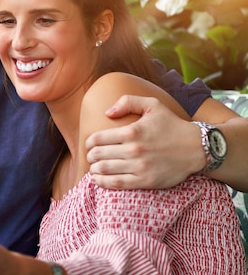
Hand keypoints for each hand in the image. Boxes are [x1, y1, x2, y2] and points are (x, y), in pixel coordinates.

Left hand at [85, 95, 203, 189]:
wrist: (197, 148)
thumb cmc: (172, 125)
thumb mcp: (152, 105)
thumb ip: (128, 102)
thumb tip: (107, 112)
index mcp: (132, 131)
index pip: (98, 138)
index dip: (89, 142)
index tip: (89, 144)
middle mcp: (134, 149)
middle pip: (98, 155)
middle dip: (90, 156)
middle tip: (91, 156)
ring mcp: (139, 167)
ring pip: (104, 170)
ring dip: (93, 169)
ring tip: (93, 168)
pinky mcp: (145, 181)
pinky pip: (117, 184)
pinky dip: (102, 182)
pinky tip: (97, 179)